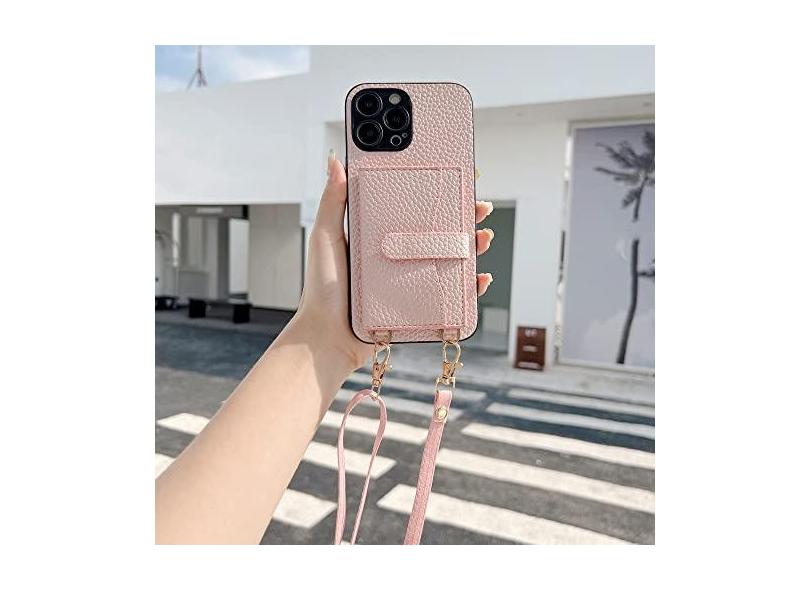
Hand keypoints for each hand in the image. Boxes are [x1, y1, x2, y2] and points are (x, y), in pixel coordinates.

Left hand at [292, 152, 494, 370]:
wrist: (328, 337)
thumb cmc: (322, 289)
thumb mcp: (326, 238)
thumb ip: (333, 201)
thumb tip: (335, 160)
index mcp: (380, 235)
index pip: (413, 207)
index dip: (437, 192)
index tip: (457, 176)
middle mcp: (398, 255)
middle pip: (439, 231)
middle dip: (464, 217)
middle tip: (481, 206)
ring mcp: (410, 280)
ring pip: (450, 259)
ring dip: (472, 247)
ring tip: (483, 237)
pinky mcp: (418, 305)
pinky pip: (451, 294)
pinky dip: (470, 286)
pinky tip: (480, 278)